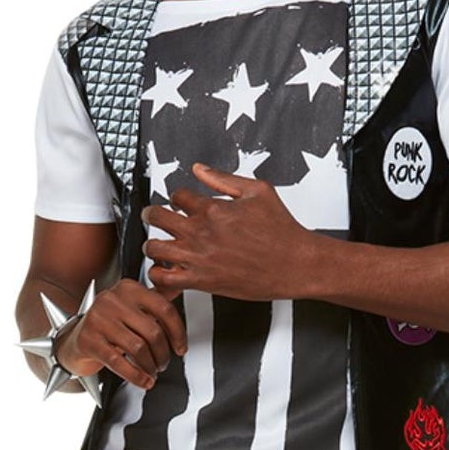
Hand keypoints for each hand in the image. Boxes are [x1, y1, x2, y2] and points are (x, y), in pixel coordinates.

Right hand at [61, 277, 187, 391]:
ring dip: (150, 366)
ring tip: (152, 372)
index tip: (180, 348)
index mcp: (128, 289)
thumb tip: (177, 291)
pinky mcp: (88, 340)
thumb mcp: (130, 308)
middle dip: (163, 354)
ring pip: (138, 348)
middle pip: (153, 331)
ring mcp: (98, 319)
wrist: (72, 340)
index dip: (178, 333)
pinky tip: (143, 381)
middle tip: (163, 364)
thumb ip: (152, 302)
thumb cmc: (107, 326)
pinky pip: (119, 362)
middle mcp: (112, 300)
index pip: (164, 309)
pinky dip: (136, 376)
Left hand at [141, 163, 310, 300]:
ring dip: (153, 244)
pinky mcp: (201, 280)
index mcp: (213, 208)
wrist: (295, 264)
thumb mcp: (258, 191)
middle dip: (153, 215)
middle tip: (154, 217)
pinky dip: (158, 274)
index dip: (177, 198)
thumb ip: (224, 179)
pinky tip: (166, 270)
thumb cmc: (281, 231)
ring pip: (154, 247)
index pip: (177, 195)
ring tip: (158, 245)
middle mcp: (201, 232)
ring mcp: (198, 257)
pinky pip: (164, 278)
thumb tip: (200, 169)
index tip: (181, 203)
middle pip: (158, 217)